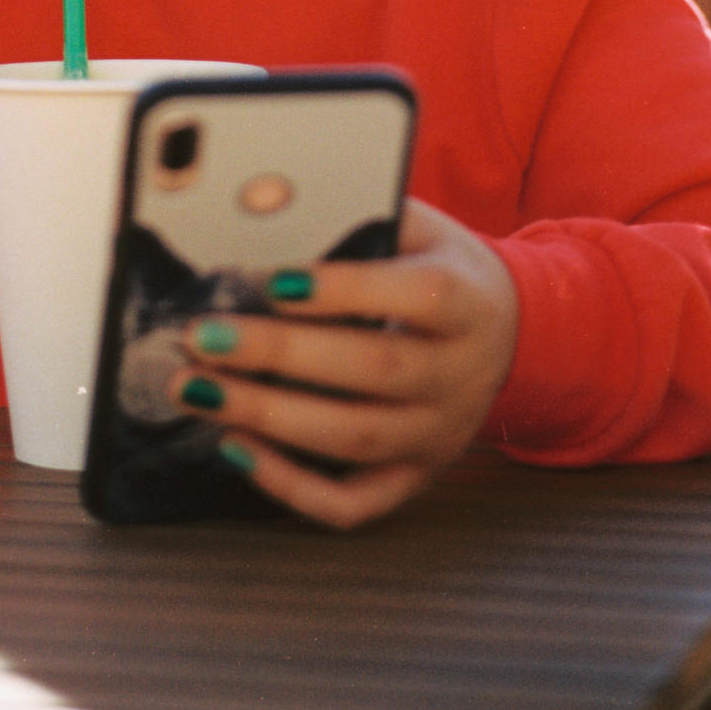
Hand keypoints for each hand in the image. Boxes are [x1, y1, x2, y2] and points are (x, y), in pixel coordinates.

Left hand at [173, 199, 518, 529]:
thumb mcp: (421, 229)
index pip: (415, 297)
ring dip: (268, 419)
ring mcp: (438, 436)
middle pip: (374, 370)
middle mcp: (458, 376)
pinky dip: (292, 486)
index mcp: (466, 304)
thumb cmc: (443, 268)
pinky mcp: (415, 478)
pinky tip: (236, 449)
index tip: (273, 279)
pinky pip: (355, 503)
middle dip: (281, 354)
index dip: (345, 288)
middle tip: (206, 336)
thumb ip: (361, 218)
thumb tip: (271, 206)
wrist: (510, 334)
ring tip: (199, 389)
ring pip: (355, 439)